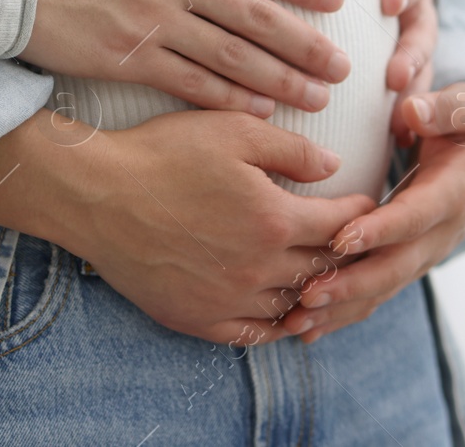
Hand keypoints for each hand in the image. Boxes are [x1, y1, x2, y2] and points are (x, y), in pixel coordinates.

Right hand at [0, 108, 374, 345]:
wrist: (97, 194)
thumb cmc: (163, 153)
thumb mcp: (233, 131)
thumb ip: (292, 150)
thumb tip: (336, 167)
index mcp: (273, 220)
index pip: (342, 225)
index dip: (362, 212)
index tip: (368, 201)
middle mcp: (257, 269)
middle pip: (323, 269)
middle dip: (345, 252)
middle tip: (356, 240)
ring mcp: (226, 299)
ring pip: (292, 306)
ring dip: (314, 291)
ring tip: (324, 274)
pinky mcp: (197, 318)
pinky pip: (252, 334)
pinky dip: (276, 324)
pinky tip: (283, 311)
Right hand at [4, 0, 350, 116]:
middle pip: (258, 16)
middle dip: (307, 43)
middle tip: (344, 65)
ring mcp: (152, 22)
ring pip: (233, 58)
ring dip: (281, 80)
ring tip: (319, 99)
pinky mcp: (123, 58)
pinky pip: (190, 85)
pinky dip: (228, 101)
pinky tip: (258, 116)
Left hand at [283, 83, 464, 342]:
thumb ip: (442, 108)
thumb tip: (411, 109)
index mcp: (453, 193)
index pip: (415, 217)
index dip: (381, 230)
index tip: (341, 238)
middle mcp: (440, 234)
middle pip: (396, 267)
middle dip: (352, 284)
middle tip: (308, 294)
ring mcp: (424, 256)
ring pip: (383, 291)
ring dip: (340, 309)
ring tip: (295, 321)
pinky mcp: (407, 266)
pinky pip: (376, 296)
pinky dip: (342, 315)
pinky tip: (306, 330)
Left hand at [330, 0, 438, 143]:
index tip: (389, 0)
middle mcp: (419, 4)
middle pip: (424, 32)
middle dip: (413, 56)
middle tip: (397, 78)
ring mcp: (413, 40)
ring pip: (421, 72)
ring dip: (412, 98)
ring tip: (398, 125)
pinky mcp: (399, 68)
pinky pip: (403, 97)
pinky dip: (398, 122)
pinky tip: (382, 148)